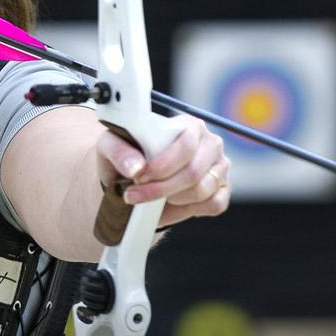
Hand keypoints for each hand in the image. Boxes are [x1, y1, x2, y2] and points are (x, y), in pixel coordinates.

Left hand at [95, 114, 230, 227]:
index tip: (138, 177)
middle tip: (134, 196)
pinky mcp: (222, 189)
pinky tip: (169, 205)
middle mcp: (210, 143)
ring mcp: (220, 167)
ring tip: (149, 199)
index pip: (185, 145)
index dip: (161, 165)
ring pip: (201, 191)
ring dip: (170, 200)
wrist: (133, 176)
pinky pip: (214, 205)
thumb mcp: (112, 145)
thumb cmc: (128, 154)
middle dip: (160, 188)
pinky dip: (188, 210)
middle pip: (193, 172)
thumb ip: (119, 150)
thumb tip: (135, 167)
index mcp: (190, 125)